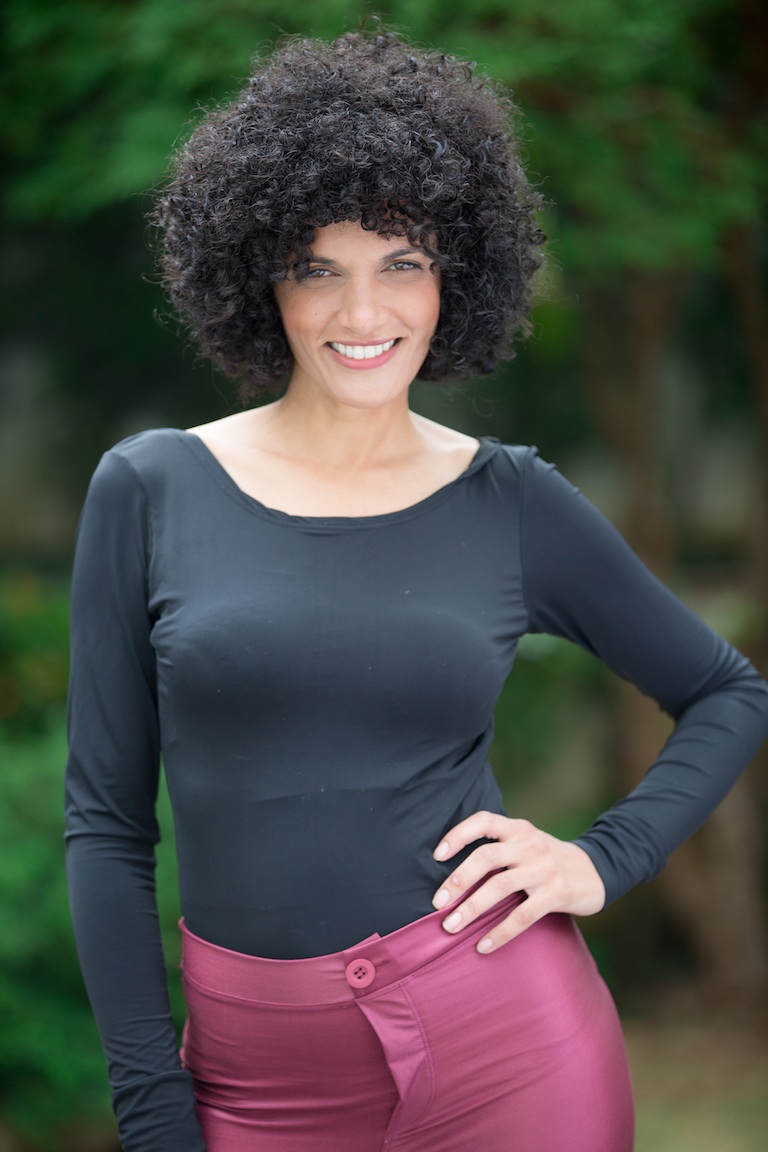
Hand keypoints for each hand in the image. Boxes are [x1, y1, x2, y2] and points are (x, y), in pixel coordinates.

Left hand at [431, 811, 605, 953]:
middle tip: (437, 903)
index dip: (458, 834)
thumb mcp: (527, 842)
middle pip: (486, 856)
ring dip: (471, 908)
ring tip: (450, 927)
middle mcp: (530, 845)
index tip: (437, 855)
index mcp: (519, 829)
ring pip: (500, 886)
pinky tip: (483, 946)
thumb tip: (454, 873)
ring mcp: (544, 869)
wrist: (597, 870)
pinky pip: (522, 915)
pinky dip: (500, 932)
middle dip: (458, 880)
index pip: (484, 821)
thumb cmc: (549, 859)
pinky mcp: (557, 894)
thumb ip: (499, 847)